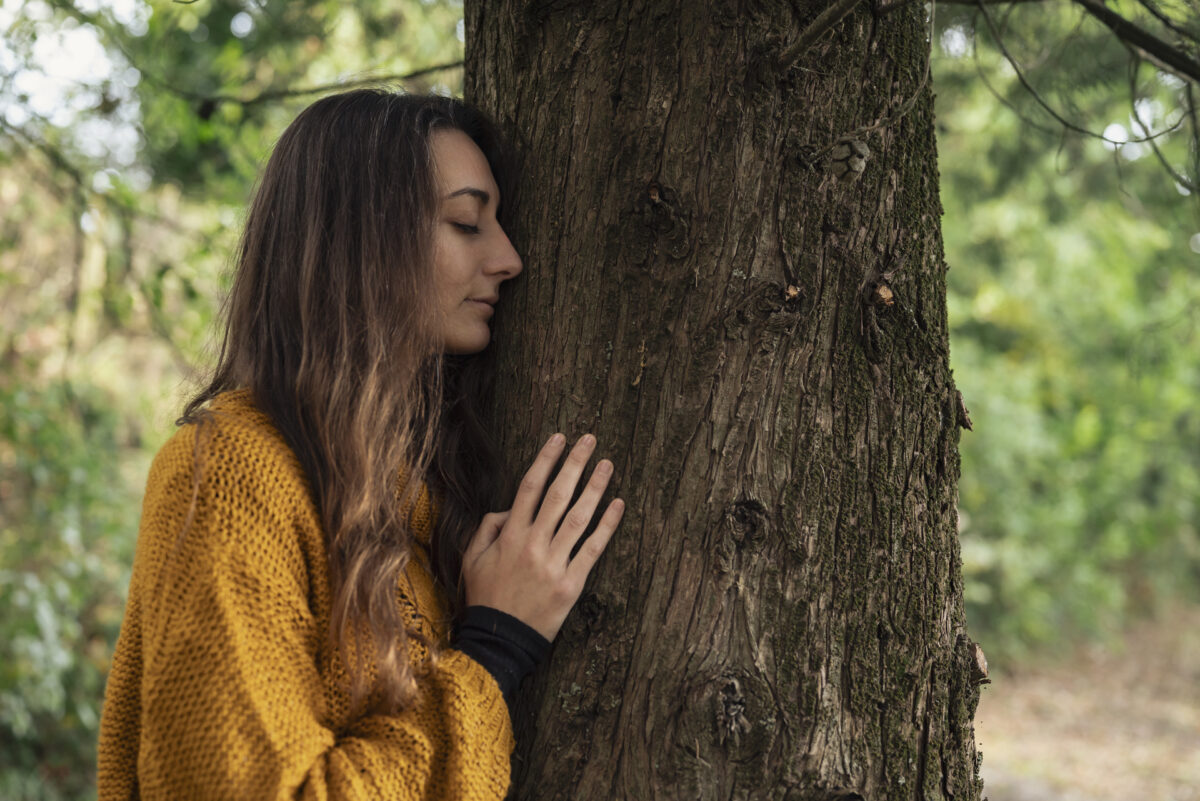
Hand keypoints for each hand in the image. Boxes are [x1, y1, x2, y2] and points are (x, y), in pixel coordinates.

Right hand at [462, 433, 624, 641]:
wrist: (500, 639)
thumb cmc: (485, 597)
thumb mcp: (471, 559)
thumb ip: (487, 528)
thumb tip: (508, 508)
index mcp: (509, 536)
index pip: (530, 487)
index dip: (546, 460)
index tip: (559, 438)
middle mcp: (533, 544)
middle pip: (558, 495)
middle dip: (574, 464)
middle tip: (589, 440)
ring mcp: (554, 563)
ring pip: (578, 518)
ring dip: (595, 488)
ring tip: (607, 465)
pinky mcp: (571, 583)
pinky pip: (593, 549)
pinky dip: (607, 526)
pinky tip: (618, 505)